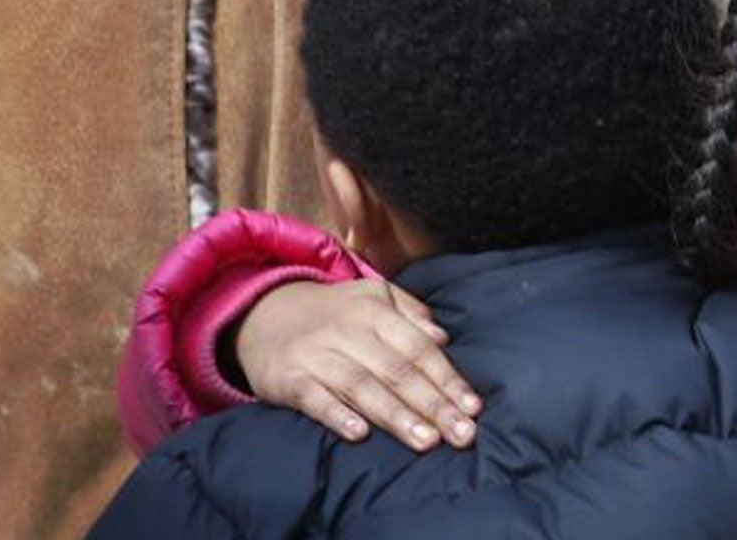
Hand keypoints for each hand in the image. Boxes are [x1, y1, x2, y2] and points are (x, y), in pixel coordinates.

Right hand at [233, 279, 481, 450]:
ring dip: (396, 415)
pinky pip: (315, 398)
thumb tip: (442, 338)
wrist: (263, 311)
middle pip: (397, 370)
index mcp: (375, 311)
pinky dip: (336, 414)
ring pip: (362, 386)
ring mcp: (318, 354)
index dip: (448, 379)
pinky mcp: (289, 378)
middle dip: (433, 404)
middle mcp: (349, 331)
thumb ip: (410, 313)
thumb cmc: (333, 313)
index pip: (419, 348)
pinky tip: (358, 433)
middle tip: (461, 434)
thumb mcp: (373, 296)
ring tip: (426, 441)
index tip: (473, 408)